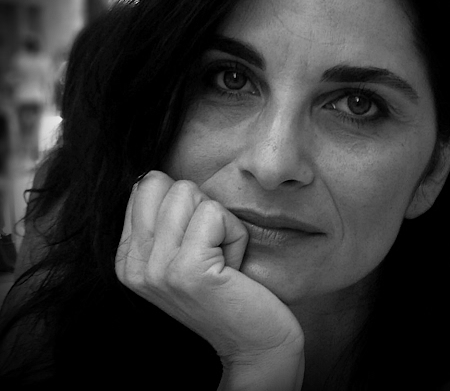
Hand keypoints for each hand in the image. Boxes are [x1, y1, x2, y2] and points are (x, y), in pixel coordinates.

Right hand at [115, 171, 303, 389]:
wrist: (254, 342)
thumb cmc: (225, 287)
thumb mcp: (180, 253)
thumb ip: (163, 220)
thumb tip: (156, 175)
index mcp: (128, 256)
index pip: (145, 185)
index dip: (183, 202)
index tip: (195, 241)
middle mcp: (133, 264)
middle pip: (161, 182)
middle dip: (197, 205)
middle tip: (210, 246)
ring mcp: (157, 269)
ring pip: (188, 192)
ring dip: (219, 220)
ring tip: (221, 258)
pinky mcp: (188, 270)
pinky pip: (214, 213)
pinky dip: (234, 233)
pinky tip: (233, 266)